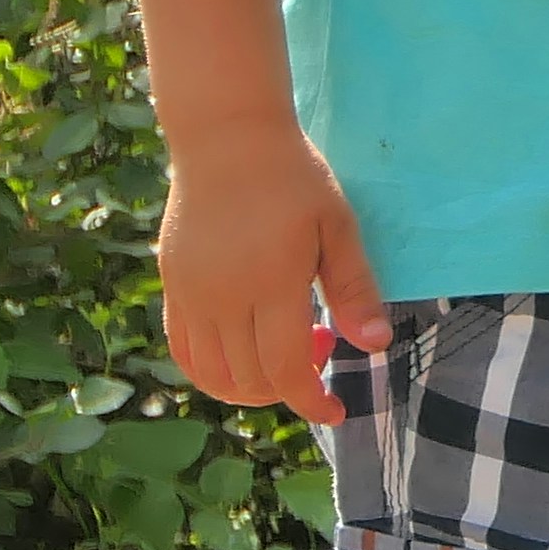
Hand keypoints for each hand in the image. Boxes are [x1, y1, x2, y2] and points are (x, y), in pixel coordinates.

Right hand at [158, 109, 389, 422]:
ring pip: (213, 374)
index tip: (336, 411)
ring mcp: (191, 294)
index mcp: (271, 284)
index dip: (312, 402)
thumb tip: (376, 347)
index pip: (286, 370)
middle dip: (291, 387)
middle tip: (323, 345)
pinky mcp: (172, 286)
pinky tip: (241, 353)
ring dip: (250, 385)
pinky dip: (211, 371)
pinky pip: (184, 351)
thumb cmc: (294, 178)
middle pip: (251, 379)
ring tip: (283, 351)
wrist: (227, 138)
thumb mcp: (338, 227)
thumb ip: (355, 289)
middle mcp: (224, 298)